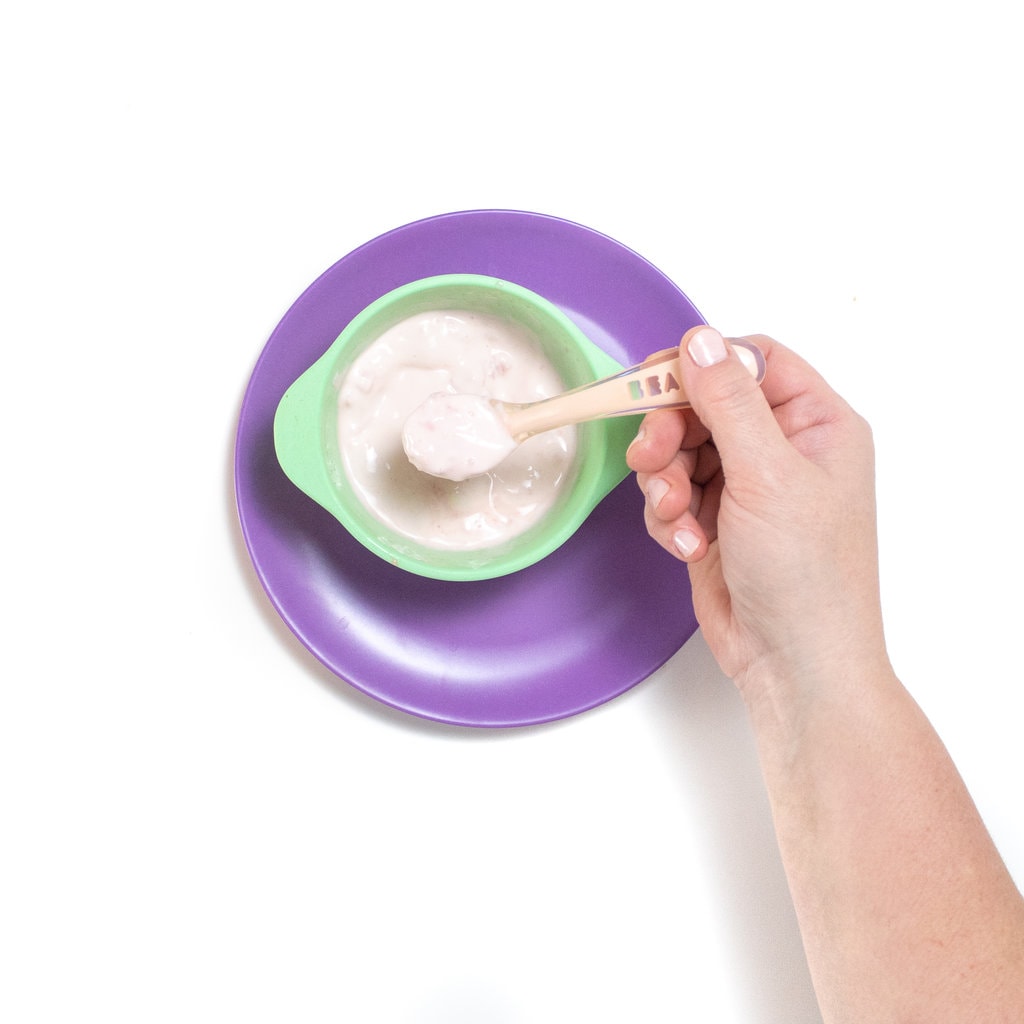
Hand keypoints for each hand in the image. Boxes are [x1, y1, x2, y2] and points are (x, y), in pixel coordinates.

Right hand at [626, 326, 886, 694]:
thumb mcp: (768, 476)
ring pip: (679, 450)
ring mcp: (747, 486)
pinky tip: (688, 545)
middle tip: (650, 457)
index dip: (703, 365)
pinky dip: (669, 517)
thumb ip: (729, 402)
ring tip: (676, 515)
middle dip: (670, 433)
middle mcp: (782, 449)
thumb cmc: (806, 574)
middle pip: (704, 405)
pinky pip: (672, 494)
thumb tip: (699, 338)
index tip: (655, 381)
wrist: (792, 663)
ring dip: (665, 481)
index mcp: (816, 423)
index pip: (753, 362)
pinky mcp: (714, 520)